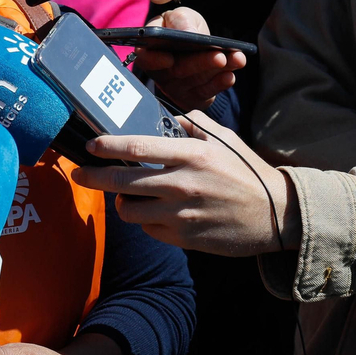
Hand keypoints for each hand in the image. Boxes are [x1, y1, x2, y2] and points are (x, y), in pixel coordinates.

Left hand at [70, 110, 298, 257]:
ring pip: (130, 211)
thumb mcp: (223, 138)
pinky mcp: (184, 239)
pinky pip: (149, 230)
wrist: (276, 214)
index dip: (108, 147)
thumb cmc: (247, 171)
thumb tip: (165, 116)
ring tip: (126, 195)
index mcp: (191, 155)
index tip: (90, 146)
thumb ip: (192, 124)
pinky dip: (146, 220)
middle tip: (80, 174)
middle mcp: (182, 185)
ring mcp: (181, 215)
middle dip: (93, 177)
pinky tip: (154, 212)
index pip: (137, 148)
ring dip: (121, 202)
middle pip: (122, 182)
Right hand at [130, 7, 244, 110]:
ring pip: (196, 81)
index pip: (145, 58)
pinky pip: (205, 93)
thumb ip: (181, 20)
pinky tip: (230, 75)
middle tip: (219, 56)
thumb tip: (187, 32)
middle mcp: (160, 72)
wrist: (198, 43)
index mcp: (150, 49)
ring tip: (236, 59)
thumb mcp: (182, 16)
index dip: (154, 60)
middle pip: (177, 71)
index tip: (169, 59)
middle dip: (200, 63)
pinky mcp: (192, 97)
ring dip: (217, 71)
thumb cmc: (183, 27)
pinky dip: (220, 84)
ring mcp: (176, 88)